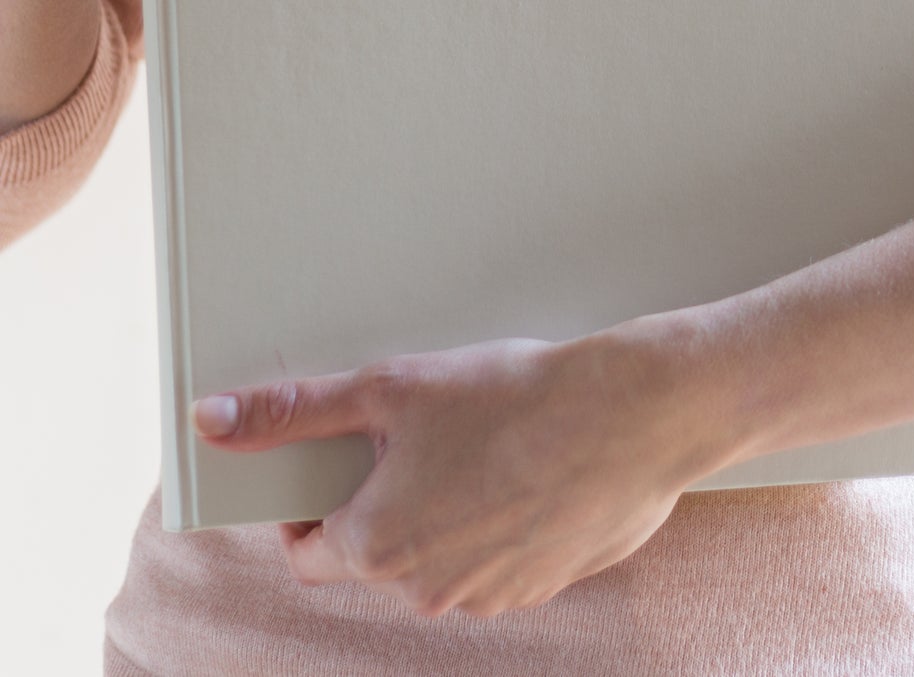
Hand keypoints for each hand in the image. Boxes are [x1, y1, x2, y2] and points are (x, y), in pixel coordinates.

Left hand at [189, 326, 732, 619]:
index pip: (306, 550)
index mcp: (377, 547)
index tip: (341, 462)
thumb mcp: (391, 386)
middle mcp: (427, 589)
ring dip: (446, 514)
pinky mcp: (544, 585)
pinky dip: (499, 525)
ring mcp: (490, 595)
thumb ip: (295, 411)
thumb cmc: (515, 398)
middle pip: (376, 553)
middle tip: (426, 434)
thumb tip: (213, 419)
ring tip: (486, 446)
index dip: (313, 504)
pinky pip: (496, 562)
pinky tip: (529, 471)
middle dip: (388, 499)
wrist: (632, 414)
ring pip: (439, 558)